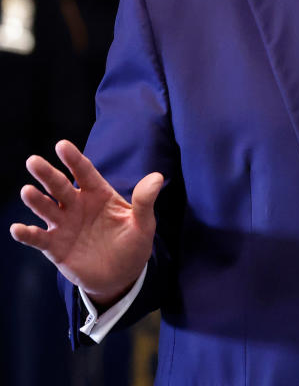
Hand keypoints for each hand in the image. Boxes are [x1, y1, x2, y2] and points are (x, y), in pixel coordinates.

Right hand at [9, 140, 162, 307]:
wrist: (122, 275)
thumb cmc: (133, 243)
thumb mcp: (143, 223)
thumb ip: (145, 201)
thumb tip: (158, 177)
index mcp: (98, 194)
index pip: (84, 172)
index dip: (73, 159)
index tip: (62, 145)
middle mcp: (77, 205)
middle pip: (59, 186)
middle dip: (47, 174)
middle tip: (33, 161)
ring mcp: (64, 225)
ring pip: (46, 208)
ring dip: (36, 200)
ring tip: (27, 191)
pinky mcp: (54, 246)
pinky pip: (38, 238)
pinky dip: (27, 234)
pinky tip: (18, 229)